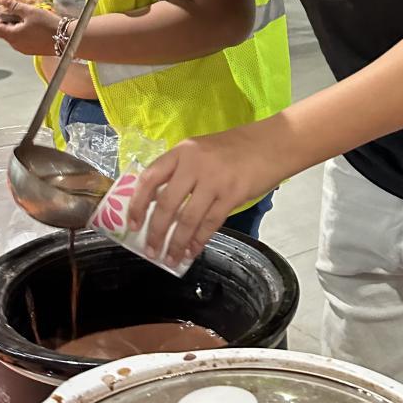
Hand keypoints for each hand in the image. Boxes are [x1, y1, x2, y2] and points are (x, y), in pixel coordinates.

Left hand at [0, 0, 60, 55]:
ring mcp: (24, 48)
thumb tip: (3, 1)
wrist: (67, 40)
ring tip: (18, 12)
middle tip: (1, 8)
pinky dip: (19, 29)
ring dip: (11, 23)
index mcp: (12, 36)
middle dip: (0, 19)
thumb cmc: (49, 26)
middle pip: (2, 30)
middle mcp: (15, 44)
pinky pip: (20, 37)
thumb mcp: (30, 12)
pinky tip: (26, 21)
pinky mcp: (31, 48)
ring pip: (12, 33)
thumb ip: (15, 6)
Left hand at [126, 124, 283, 265]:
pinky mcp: (232, 194)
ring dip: (177, 242)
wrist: (270, 144)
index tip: (132, 224)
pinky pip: (210, 223)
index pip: (149, 178)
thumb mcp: (199, 151)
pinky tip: (192, 251)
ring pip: (188, 218)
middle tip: (150, 250)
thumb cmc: (232, 149)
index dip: (138, 203)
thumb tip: (157, 204)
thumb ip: (179, 172)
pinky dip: (199, 240)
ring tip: (170, 258)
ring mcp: (214, 179)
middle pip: (167, 204)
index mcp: (181, 152)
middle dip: (156, 231)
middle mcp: (194, 164)